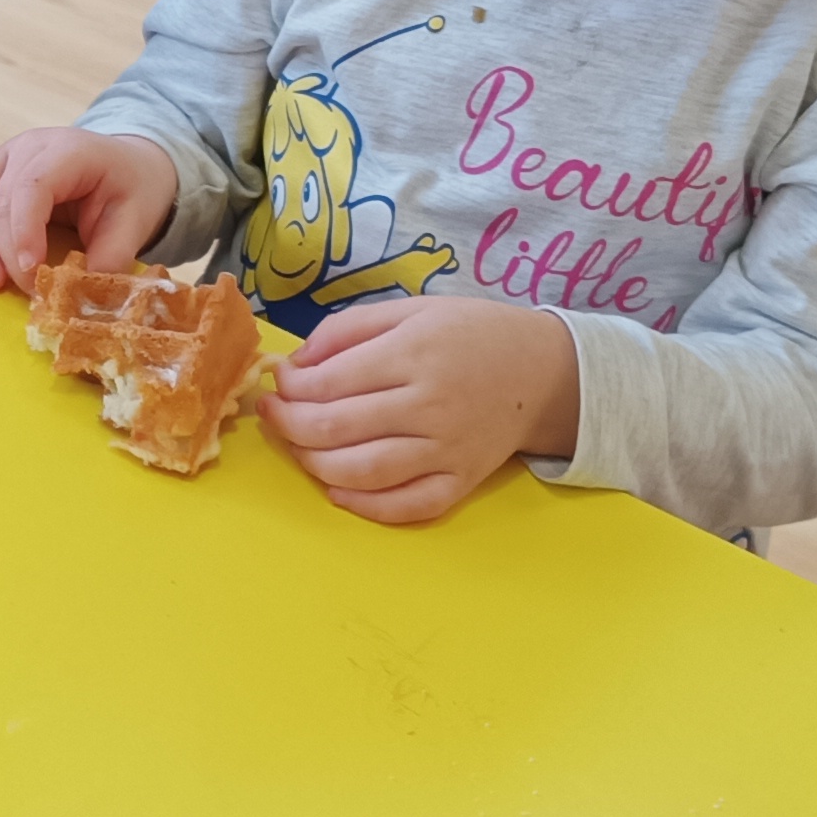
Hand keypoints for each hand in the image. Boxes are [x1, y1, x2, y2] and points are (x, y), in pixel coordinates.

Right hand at [0, 127, 179, 291]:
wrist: (128, 164)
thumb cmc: (132, 188)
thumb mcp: (136, 219)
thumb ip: (111, 256)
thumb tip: (82, 297)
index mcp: (66, 150)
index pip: (31, 186)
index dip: (23, 231)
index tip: (30, 272)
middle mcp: (27, 149)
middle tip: (14, 288)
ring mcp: (2, 159)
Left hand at [251, 296, 575, 523]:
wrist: (543, 372)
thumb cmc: (471, 334)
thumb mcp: (411, 310)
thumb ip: (349, 328)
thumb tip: (297, 362)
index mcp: (413, 354)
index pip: (327, 382)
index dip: (289, 386)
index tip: (278, 381)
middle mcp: (429, 405)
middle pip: (335, 429)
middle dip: (287, 425)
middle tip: (272, 415)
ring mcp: (446, 449)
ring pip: (362, 472)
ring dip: (313, 464)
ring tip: (297, 447)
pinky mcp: (461, 481)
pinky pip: (407, 506)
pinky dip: (366, 506)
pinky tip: (338, 489)